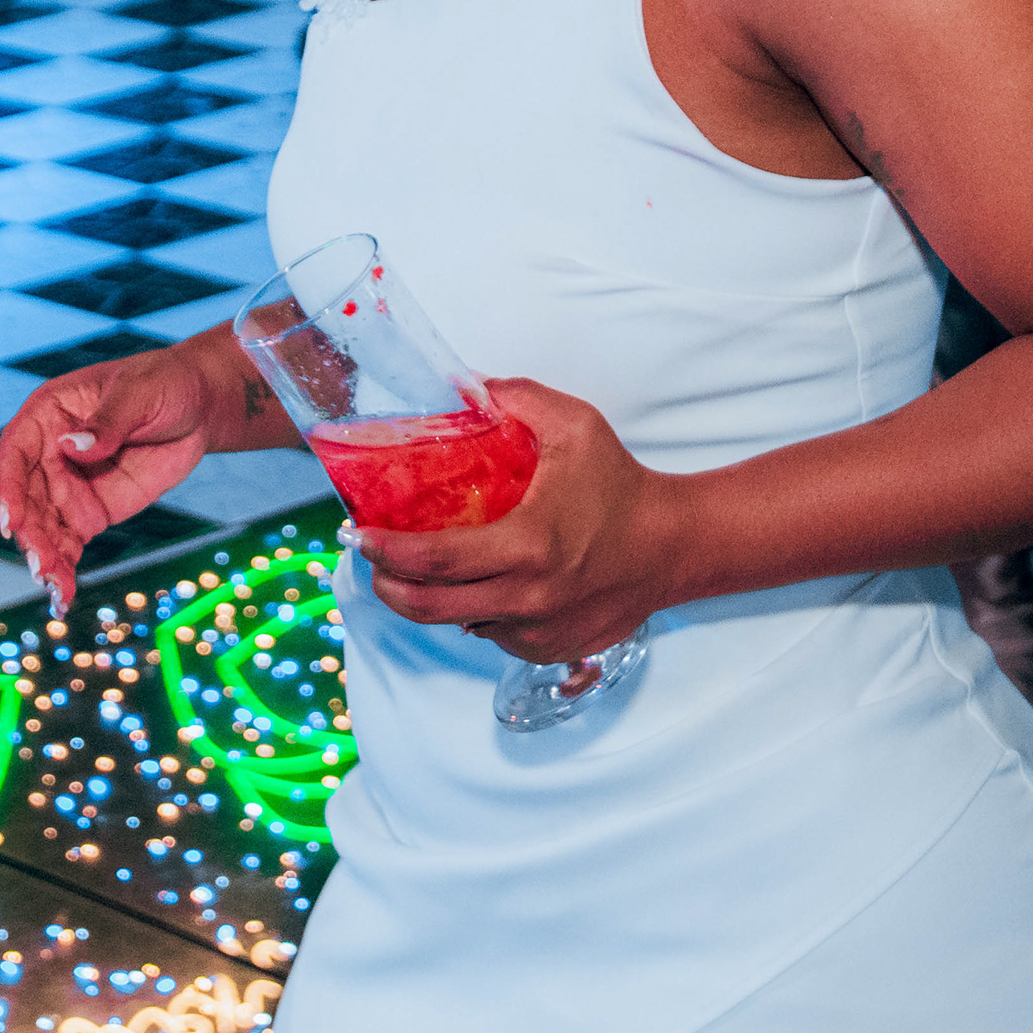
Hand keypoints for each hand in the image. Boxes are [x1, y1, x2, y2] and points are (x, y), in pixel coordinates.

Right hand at [0, 347, 234, 606]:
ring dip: (44, 558)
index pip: (14, 454)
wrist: (198, 408)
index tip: (12, 523)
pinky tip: (63, 596)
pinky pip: (68, 543)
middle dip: (30, 535)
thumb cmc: (164, 384)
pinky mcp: (89, 512)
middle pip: (25, 499)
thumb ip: (108, 422)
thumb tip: (71, 447)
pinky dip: (64, 568)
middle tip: (42, 567)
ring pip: (43, 528)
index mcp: (48, 414)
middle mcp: (48, 453)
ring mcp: (67, 486)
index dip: (7, 488)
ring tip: (54, 588)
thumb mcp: (139, 394)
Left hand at [354, 379, 678, 663]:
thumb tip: (465, 384)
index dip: (385, 552)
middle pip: (430, 607)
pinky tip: (479, 583)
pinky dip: (477, 612)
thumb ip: (517, 397)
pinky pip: (494, 634)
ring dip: (433, 599)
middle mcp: (529, 598)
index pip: (434, 561)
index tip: (359, 534)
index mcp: (528, 546)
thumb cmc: (623, 487)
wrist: (674, 546)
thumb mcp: (575, 425)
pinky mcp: (549, 648)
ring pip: (460, 623)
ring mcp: (538, 630)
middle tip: (372, 560)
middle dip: (387, 586)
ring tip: (420, 568)